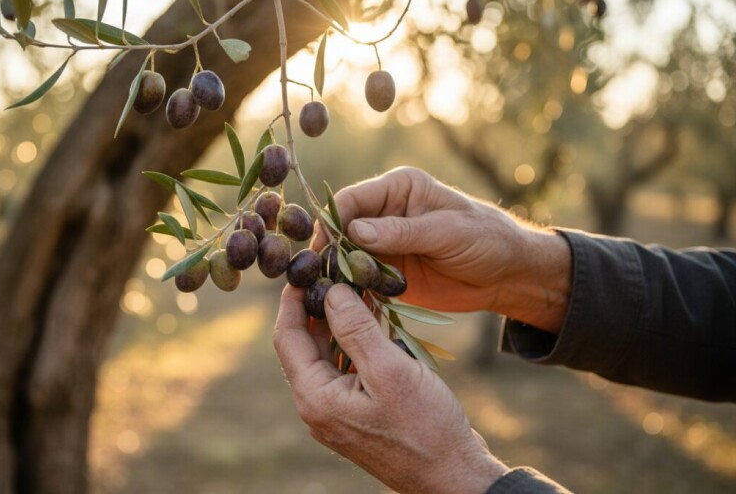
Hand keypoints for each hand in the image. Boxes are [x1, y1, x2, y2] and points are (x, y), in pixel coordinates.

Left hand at [273, 283, 507, 493]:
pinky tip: (372, 318)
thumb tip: (331, 291)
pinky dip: (354, 341)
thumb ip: (356, 330)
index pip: (287, 337)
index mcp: (316, 398)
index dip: (292, 298)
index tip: (303, 266)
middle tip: (330, 269)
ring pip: (326, 354)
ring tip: (353, 284)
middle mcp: (317, 406)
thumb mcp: (390, 371)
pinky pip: (345, 368)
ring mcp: (336, 411)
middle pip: (303, 344)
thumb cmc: (426, 428)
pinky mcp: (357, 412)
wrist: (453, 475)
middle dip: (316, 305)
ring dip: (338, 321)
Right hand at [327, 166, 570, 331]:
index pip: (351, 199)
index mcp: (399, 188)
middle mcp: (384, 212)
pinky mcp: (387, 272)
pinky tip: (344, 305)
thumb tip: (355, 232)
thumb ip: (402, 231)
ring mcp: (383, 243)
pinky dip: (352, 291)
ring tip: (328, 295)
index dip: (332, 222)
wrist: (509, 275)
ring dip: (337, 274)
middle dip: (329, 251)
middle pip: (340, 228)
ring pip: (345, 256)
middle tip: (320, 278)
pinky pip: (360, 279)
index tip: (323, 248)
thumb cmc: (486, 239)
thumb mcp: (447, 232)